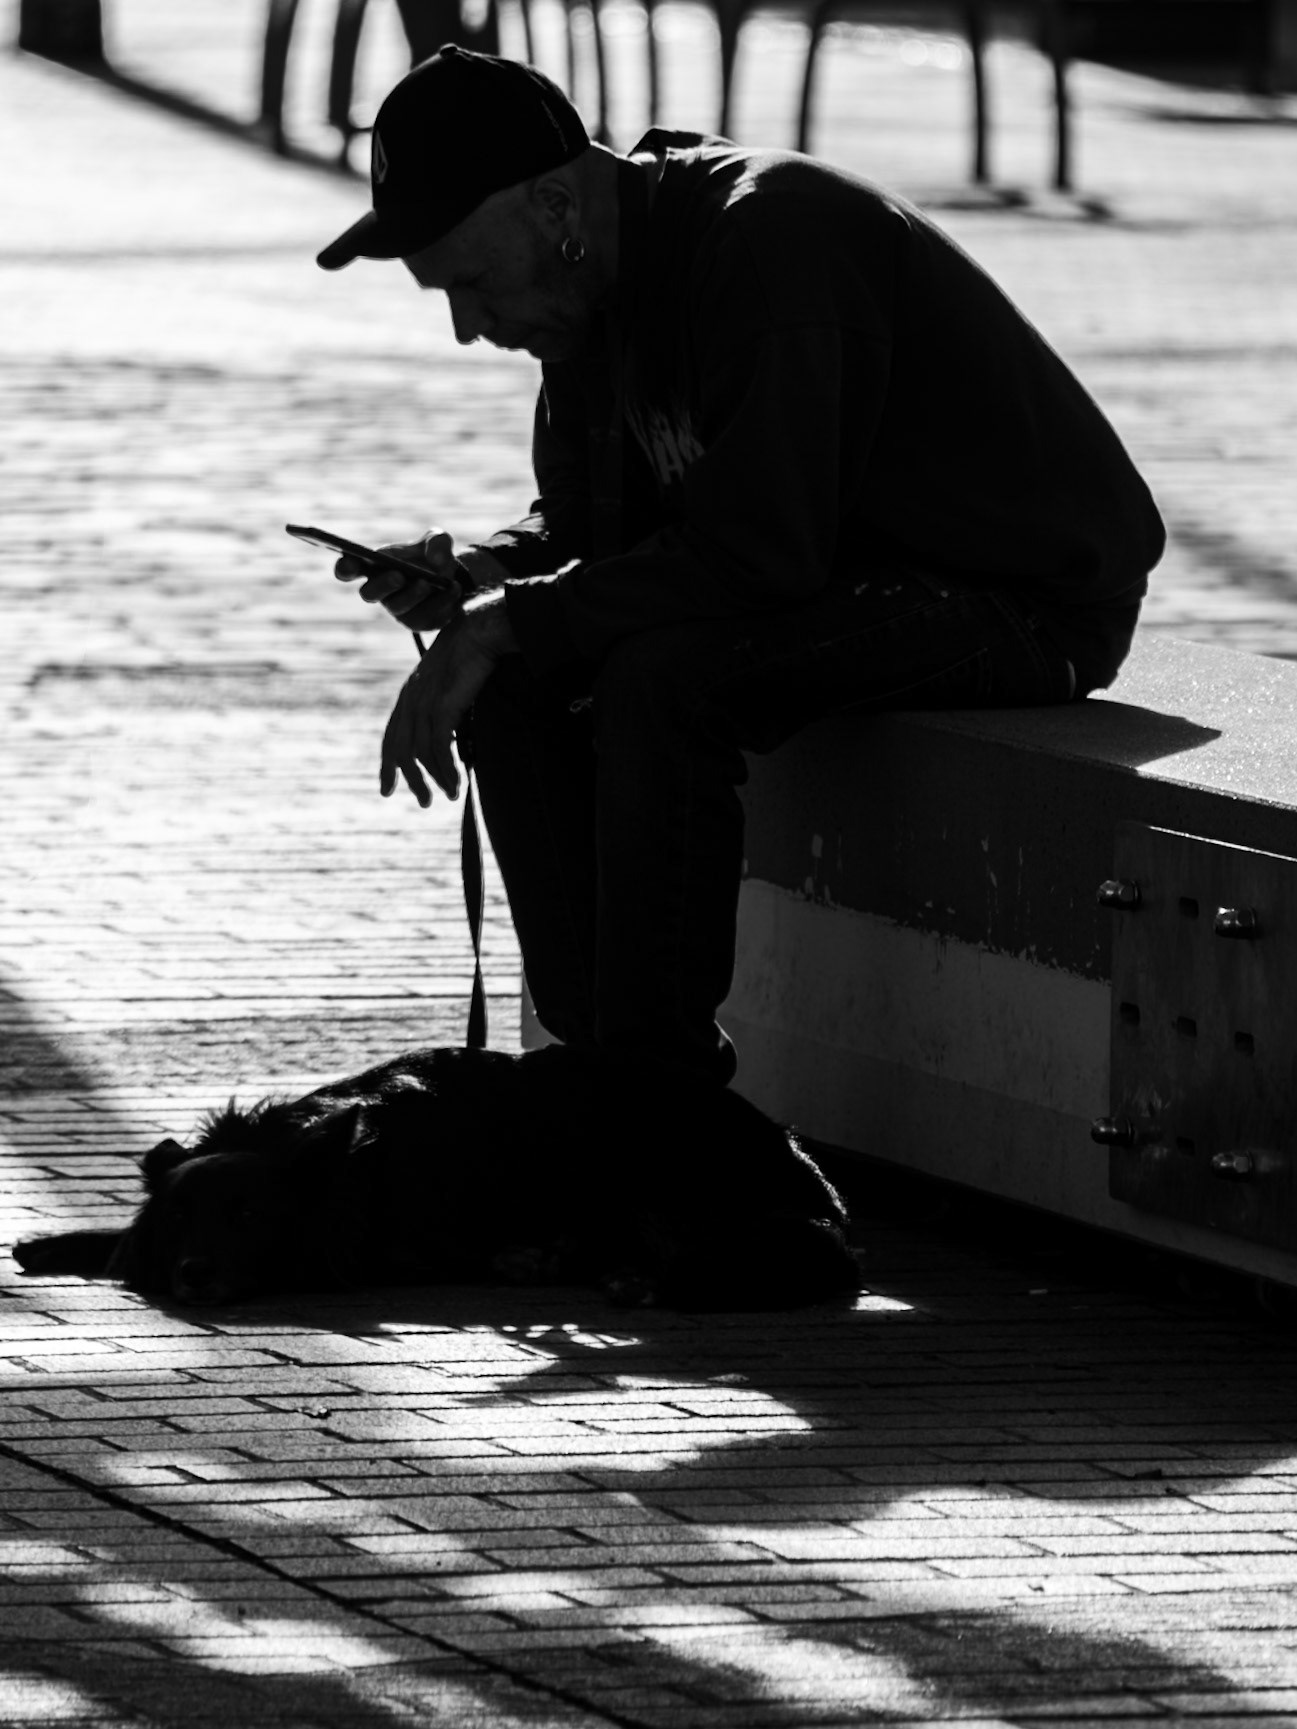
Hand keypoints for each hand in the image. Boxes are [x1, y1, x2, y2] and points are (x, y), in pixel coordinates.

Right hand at [335, 527, 462, 632]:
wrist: (456, 579)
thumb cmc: (434, 556)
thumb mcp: (438, 540)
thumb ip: (438, 541)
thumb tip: (437, 561)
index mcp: (375, 567)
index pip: (349, 569)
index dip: (345, 567)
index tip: (349, 561)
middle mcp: (381, 591)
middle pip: (369, 593)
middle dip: (383, 585)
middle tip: (399, 576)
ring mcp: (399, 609)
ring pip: (397, 607)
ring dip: (411, 596)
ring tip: (427, 583)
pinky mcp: (418, 623)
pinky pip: (425, 617)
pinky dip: (440, 602)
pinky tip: (453, 589)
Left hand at [381, 589, 516, 804]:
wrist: (478, 630)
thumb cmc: (470, 652)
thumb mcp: (449, 681)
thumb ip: (444, 704)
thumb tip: (452, 731)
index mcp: (409, 694)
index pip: (391, 736)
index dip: (388, 765)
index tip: (387, 789)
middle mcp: (410, 701)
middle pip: (401, 750)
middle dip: (410, 780)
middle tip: (424, 802)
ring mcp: (423, 704)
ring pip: (420, 754)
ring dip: (434, 780)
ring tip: (448, 796)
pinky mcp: (441, 707)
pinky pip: (439, 748)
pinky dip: (446, 770)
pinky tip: (455, 784)